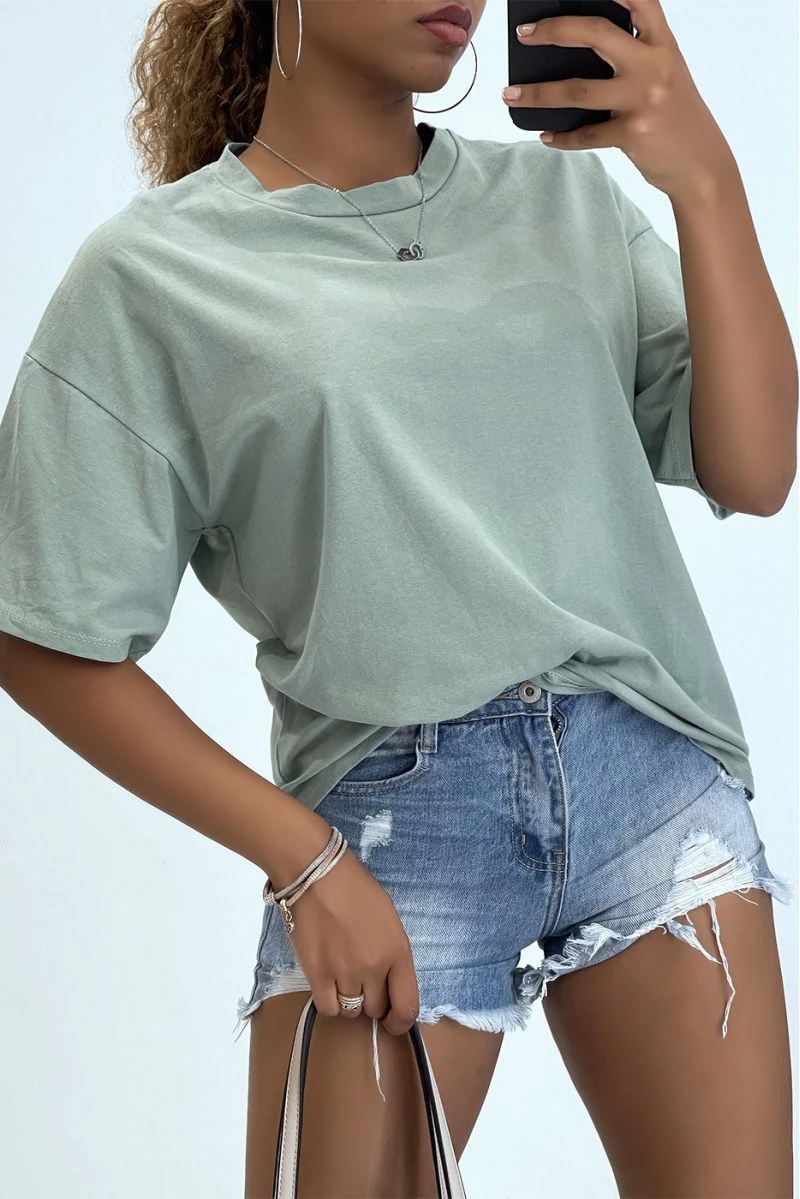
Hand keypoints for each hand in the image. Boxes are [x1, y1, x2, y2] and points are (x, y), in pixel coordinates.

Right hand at [277, 836, 420, 1036]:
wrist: (317, 874)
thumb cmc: (356, 888)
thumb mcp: (389, 919)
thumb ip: (392, 953)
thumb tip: (387, 981)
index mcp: (398, 951)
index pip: (407, 1006)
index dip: (401, 1022)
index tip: (393, 1022)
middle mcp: (374, 967)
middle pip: (376, 1008)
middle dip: (373, 1002)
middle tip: (364, 985)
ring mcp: (345, 972)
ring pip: (352, 1011)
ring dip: (350, 1001)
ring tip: (343, 979)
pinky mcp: (317, 974)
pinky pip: (328, 1008)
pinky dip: (330, 1003)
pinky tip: (328, 985)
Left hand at [506, 0, 737, 199]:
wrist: (702, 165)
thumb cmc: (678, 116)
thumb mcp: (666, 73)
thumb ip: (636, 54)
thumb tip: (580, 47)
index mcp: (663, 44)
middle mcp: (654, 65)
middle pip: (596, 33)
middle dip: (553, 30)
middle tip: (524, 34)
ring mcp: (643, 99)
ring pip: (577, 89)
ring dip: (538, 93)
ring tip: (510, 94)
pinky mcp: (632, 133)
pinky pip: (585, 134)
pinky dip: (562, 137)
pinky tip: (546, 136)